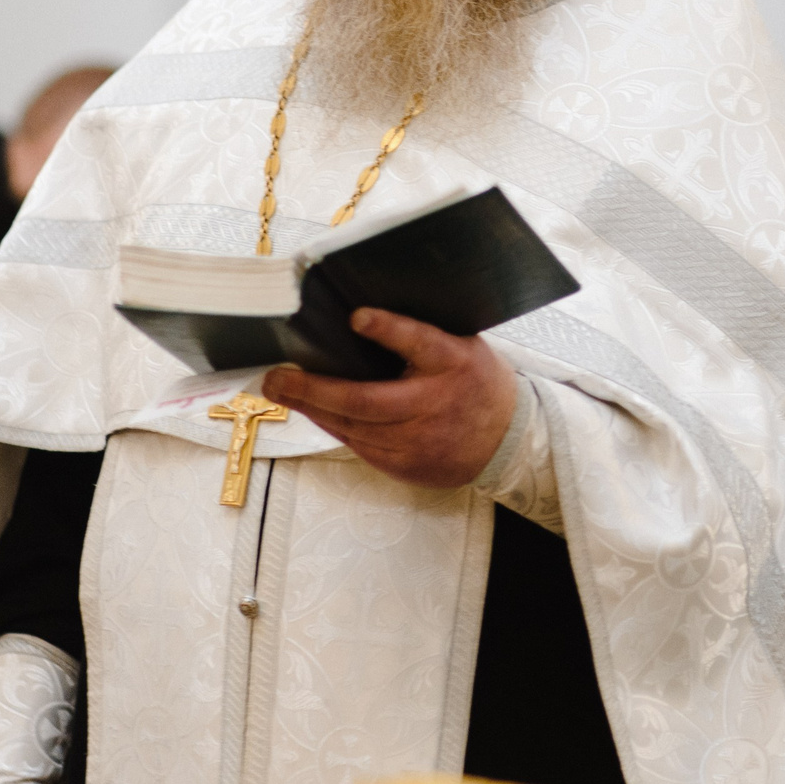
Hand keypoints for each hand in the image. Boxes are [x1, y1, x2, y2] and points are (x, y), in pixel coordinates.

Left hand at [260, 310, 517, 488]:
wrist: (508, 440)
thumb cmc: (476, 382)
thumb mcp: (461, 346)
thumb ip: (419, 335)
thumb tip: (358, 317)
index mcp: (453, 362)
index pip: (420, 342)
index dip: (388, 329)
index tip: (357, 317)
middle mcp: (435, 404)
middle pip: (365, 399)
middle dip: (312, 389)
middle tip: (276, 378)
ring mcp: (420, 441)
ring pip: (353, 427)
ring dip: (313, 409)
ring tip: (284, 392)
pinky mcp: (407, 466)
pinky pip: (359, 447)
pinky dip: (333, 427)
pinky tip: (315, 412)